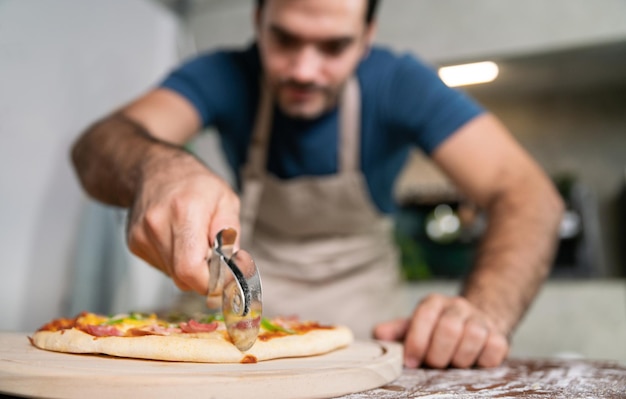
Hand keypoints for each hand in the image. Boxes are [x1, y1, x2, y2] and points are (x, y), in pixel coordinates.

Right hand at [126, 152, 239, 294]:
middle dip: (205, 276)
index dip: (211, 282)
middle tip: (216, 258)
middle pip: (183, 277)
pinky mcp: (134, 243)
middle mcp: (157, 224)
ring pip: (173, 276)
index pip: (191, 269)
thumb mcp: (226, 199)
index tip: (226, 279)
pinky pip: (163, 268)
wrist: (155, 169)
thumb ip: (231, 234)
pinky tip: (179, 240)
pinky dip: (177, 262)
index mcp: (185, 211)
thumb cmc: (194, 184)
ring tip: (195, 241)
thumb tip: (234, 266)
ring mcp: (142, 235)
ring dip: (191, 268)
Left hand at [374, 293, 508, 368]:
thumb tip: (379, 334)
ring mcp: (481, 319)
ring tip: (453, 364)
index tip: (411, 362)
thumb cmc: (436, 331)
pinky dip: (483, 361)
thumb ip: (397, 331)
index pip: (425, 316)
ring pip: (474, 336)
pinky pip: (495, 348)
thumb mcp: (414, 328)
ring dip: (460, 358)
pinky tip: (473, 363)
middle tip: (433, 364)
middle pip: (449, 328)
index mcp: (434, 303)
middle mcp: (458, 307)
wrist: (471, 324)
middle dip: (438, 354)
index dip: (416, 341)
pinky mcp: (500, 335)